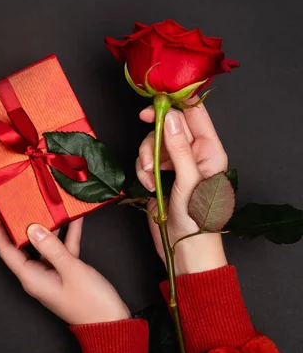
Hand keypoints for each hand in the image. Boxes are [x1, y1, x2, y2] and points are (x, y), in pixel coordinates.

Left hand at [0, 205, 129, 324]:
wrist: (112, 323)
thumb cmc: (91, 304)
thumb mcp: (71, 270)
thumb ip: (51, 248)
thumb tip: (33, 229)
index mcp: (31, 277)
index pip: (6, 249)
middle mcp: (37, 275)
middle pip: (22, 244)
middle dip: (21, 222)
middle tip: (19, 202)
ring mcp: (51, 273)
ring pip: (44, 244)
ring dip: (48, 226)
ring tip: (47, 204)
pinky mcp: (65, 272)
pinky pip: (62, 249)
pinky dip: (68, 235)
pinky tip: (74, 219)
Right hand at [135, 96, 227, 275]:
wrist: (184, 249)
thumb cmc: (198, 220)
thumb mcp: (190, 181)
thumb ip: (179, 148)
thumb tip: (170, 118)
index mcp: (209, 150)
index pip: (194, 114)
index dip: (175, 104)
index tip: (154, 104)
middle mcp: (192, 153)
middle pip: (167, 126)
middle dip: (154, 137)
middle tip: (146, 140)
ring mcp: (174, 165)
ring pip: (152, 143)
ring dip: (146, 158)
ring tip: (151, 178)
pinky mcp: (158, 175)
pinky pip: (143, 161)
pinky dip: (142, 172)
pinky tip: (150, 187)